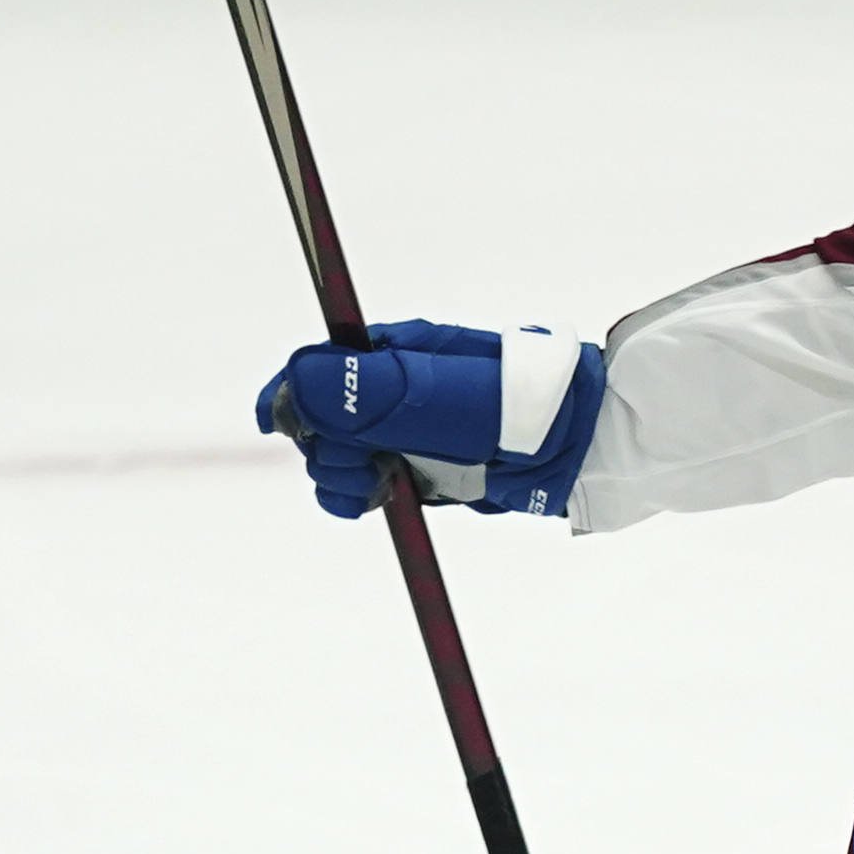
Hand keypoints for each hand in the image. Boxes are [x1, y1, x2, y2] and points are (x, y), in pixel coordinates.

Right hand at [254, 319, 603, 520]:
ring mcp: (401, 431)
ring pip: (334, 457)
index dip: (289, 397)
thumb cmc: (510, 407)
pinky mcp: (416, 468)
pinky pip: (362, 485)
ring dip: (340, 475)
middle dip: (325, 444)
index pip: (313, 369)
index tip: (280, 427)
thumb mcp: (433, 394)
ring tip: (381, 481)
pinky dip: (358, 497)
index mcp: (390, 354)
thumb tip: (293, 388)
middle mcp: (388, 390)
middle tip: (365, 460)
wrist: (573, 449)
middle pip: (316, 419)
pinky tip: (380, 499)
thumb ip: (362, 391)